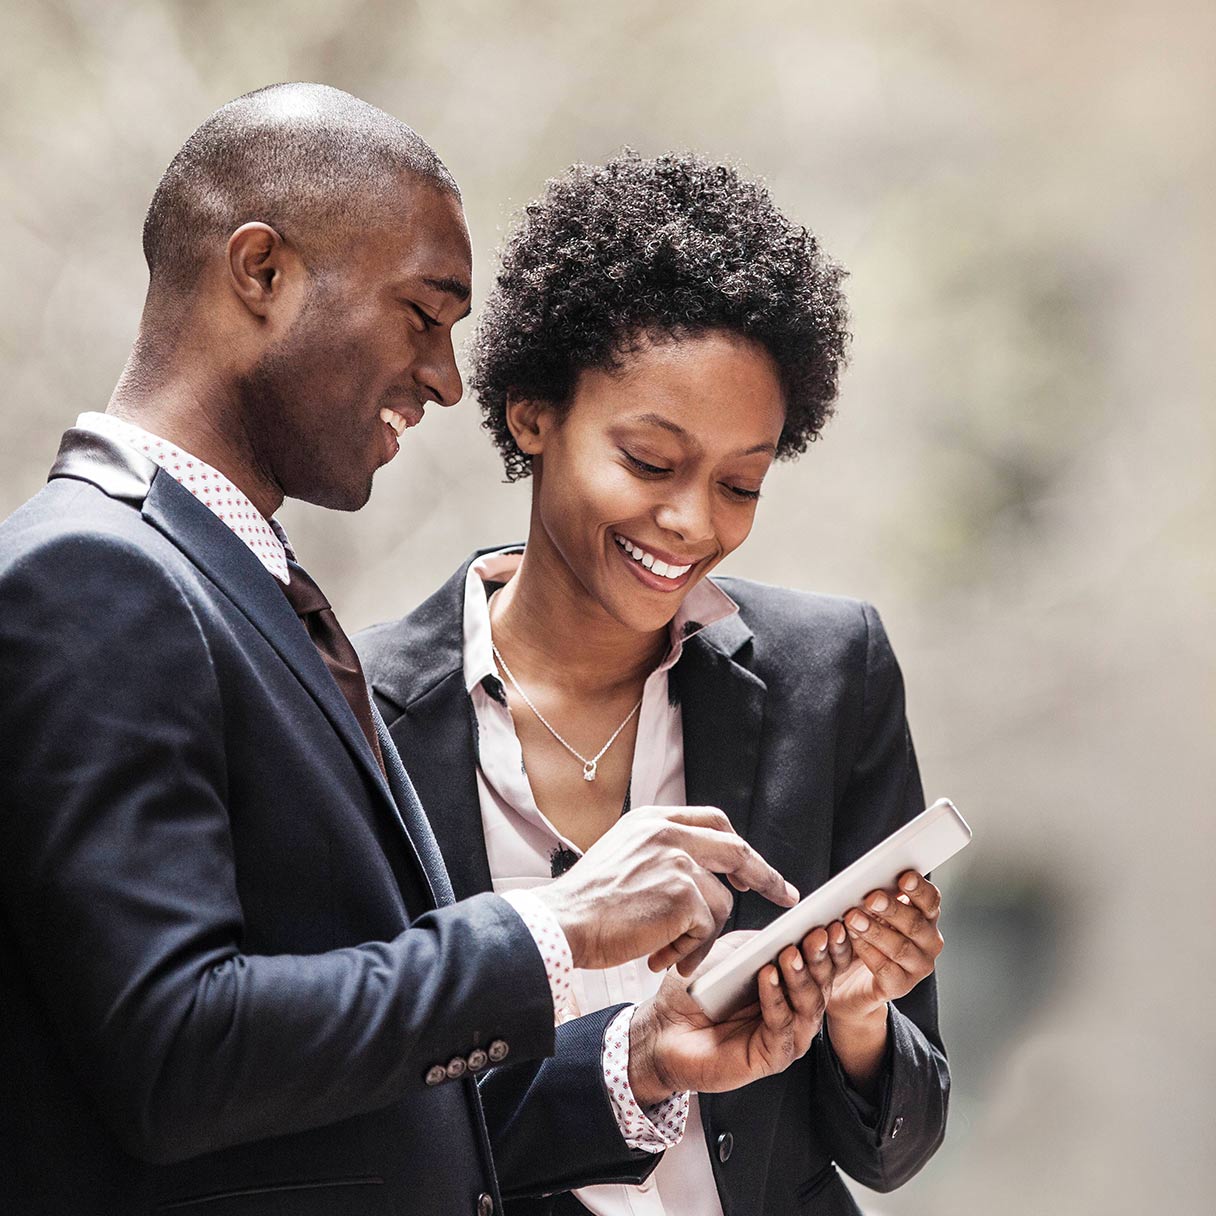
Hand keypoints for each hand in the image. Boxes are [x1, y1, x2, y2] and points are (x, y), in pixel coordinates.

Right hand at [532, 806, 797, 974]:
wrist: (560, 924)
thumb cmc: (587, 904)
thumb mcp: (623, 857)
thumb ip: (659, 853)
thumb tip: (701, 874)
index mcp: (652, 820)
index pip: (712, 821)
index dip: (737, 847)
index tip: (753, 869)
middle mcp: (667, 832)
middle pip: (736, 850)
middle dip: (765, 876)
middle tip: (784, 896)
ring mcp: (677, 860)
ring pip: (720, 902)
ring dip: (700, 936)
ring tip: (666, 954)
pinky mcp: (683, 893)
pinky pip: (706, 928)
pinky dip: (689, 950)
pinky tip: (658, 957)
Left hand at [626, 928, 833, 1106]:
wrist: (664, 1026)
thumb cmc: (698, 991)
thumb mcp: (732, 954)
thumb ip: (761, 943)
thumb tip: (790, 929)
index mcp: (789, 983)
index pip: (821, 962)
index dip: (831, 942)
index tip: (834, 918)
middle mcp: (793, 1009)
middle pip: (821, 983)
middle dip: (821, 957)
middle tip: (818, 934)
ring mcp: (786, 1035)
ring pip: (808, 1007)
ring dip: (801, 977)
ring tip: (791, 954)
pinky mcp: (771, 1057)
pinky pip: (781, 1028)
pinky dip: (776, 1000)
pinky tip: (767, 977)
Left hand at [825, 870, 943, 1022]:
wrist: (856, 979)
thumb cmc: (869, 932)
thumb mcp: (876, 912)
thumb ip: (879, 898)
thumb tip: (868, 879)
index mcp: (926, 917)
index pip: (930, 900)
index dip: (919, 889)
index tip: (905, 877)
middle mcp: (929, 941)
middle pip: (915, 923)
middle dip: (892, 909)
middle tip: (871, 899)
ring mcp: (918, 966)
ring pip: (900, 947)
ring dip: (875, 931)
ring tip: (853, 919)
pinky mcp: (901, 986)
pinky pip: (886, 969)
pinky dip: (868, 952)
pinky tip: (854, 940)